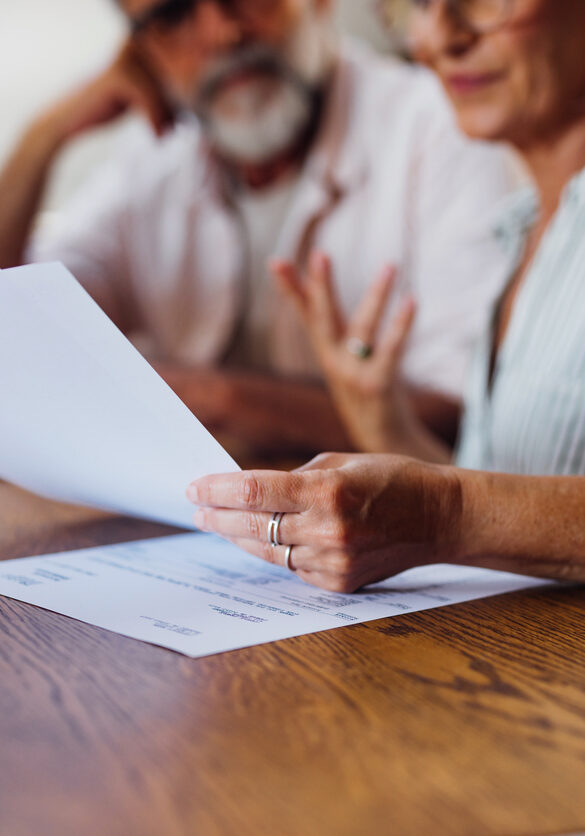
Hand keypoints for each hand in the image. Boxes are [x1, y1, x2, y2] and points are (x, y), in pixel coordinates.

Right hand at [41, 40, 174, 148]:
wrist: (69, 120)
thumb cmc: (101, 110)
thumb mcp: (134, 102)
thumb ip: (155, 101)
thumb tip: (183, 116)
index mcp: (133, 54)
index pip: (165, 78)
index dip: (171, 101)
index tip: (174, 123)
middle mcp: (129, 53)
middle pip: (164, 85)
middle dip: (169, 110)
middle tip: (170, 131)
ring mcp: (123, 63)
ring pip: (158, 94)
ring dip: (163, 118)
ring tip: (162, 136)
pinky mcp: (118, 78)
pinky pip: (148, 101)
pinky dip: (154, 120)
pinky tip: (156, 136)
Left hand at [188, 452, 462, 592]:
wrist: (438, 518)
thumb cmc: (390, 479)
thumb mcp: (340, 461)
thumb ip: (294, 477)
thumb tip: (251, 490)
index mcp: (327, 490)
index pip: (254, 491)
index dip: (217, 490)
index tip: (194, 488)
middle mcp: (327, 529)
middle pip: (253, 526)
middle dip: (218, 517)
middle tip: (197, 510)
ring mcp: (334, 561)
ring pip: (269, 552)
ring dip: (241, 537)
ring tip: (221, 525)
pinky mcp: (339, 583)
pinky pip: (293, 568)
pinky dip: (276, 553)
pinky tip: (264, 541)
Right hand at [271, 252, 416, 453]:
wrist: (382, 438)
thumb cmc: (366, 391)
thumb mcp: (346, 358)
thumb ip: (338, 328)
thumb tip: (326, 297)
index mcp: (326, 351)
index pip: (304, 314)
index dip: (290, 288)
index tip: (275, 261)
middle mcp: (334, 362)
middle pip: (324, 318)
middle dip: (321, 286)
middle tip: (320, 255)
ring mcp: (353, 376)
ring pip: (362, 329)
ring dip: (376, 296)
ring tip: (390, 266)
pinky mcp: (377, 386)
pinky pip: (390, 351)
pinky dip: (401, 325)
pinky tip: (411, 301)